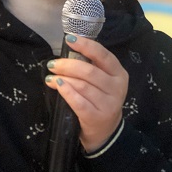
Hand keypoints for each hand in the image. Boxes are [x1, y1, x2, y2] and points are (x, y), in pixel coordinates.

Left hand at [45, 35, 128, 152]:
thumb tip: (68, 51)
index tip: (70, 39)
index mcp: (119, 73)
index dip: (86, 45)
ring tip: (51, 77)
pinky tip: (57, 85)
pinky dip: (66, 91)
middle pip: (89, 71)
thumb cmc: (100, 100)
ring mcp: (108, 104)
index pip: (103, 55)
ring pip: (82, 85)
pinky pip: (78, 101)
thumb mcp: (103, 82)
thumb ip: (91, 67)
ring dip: (63, 78)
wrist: (105, 131)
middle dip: (68, 65)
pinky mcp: (97, 117)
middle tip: (53, 64)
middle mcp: (117, 87)